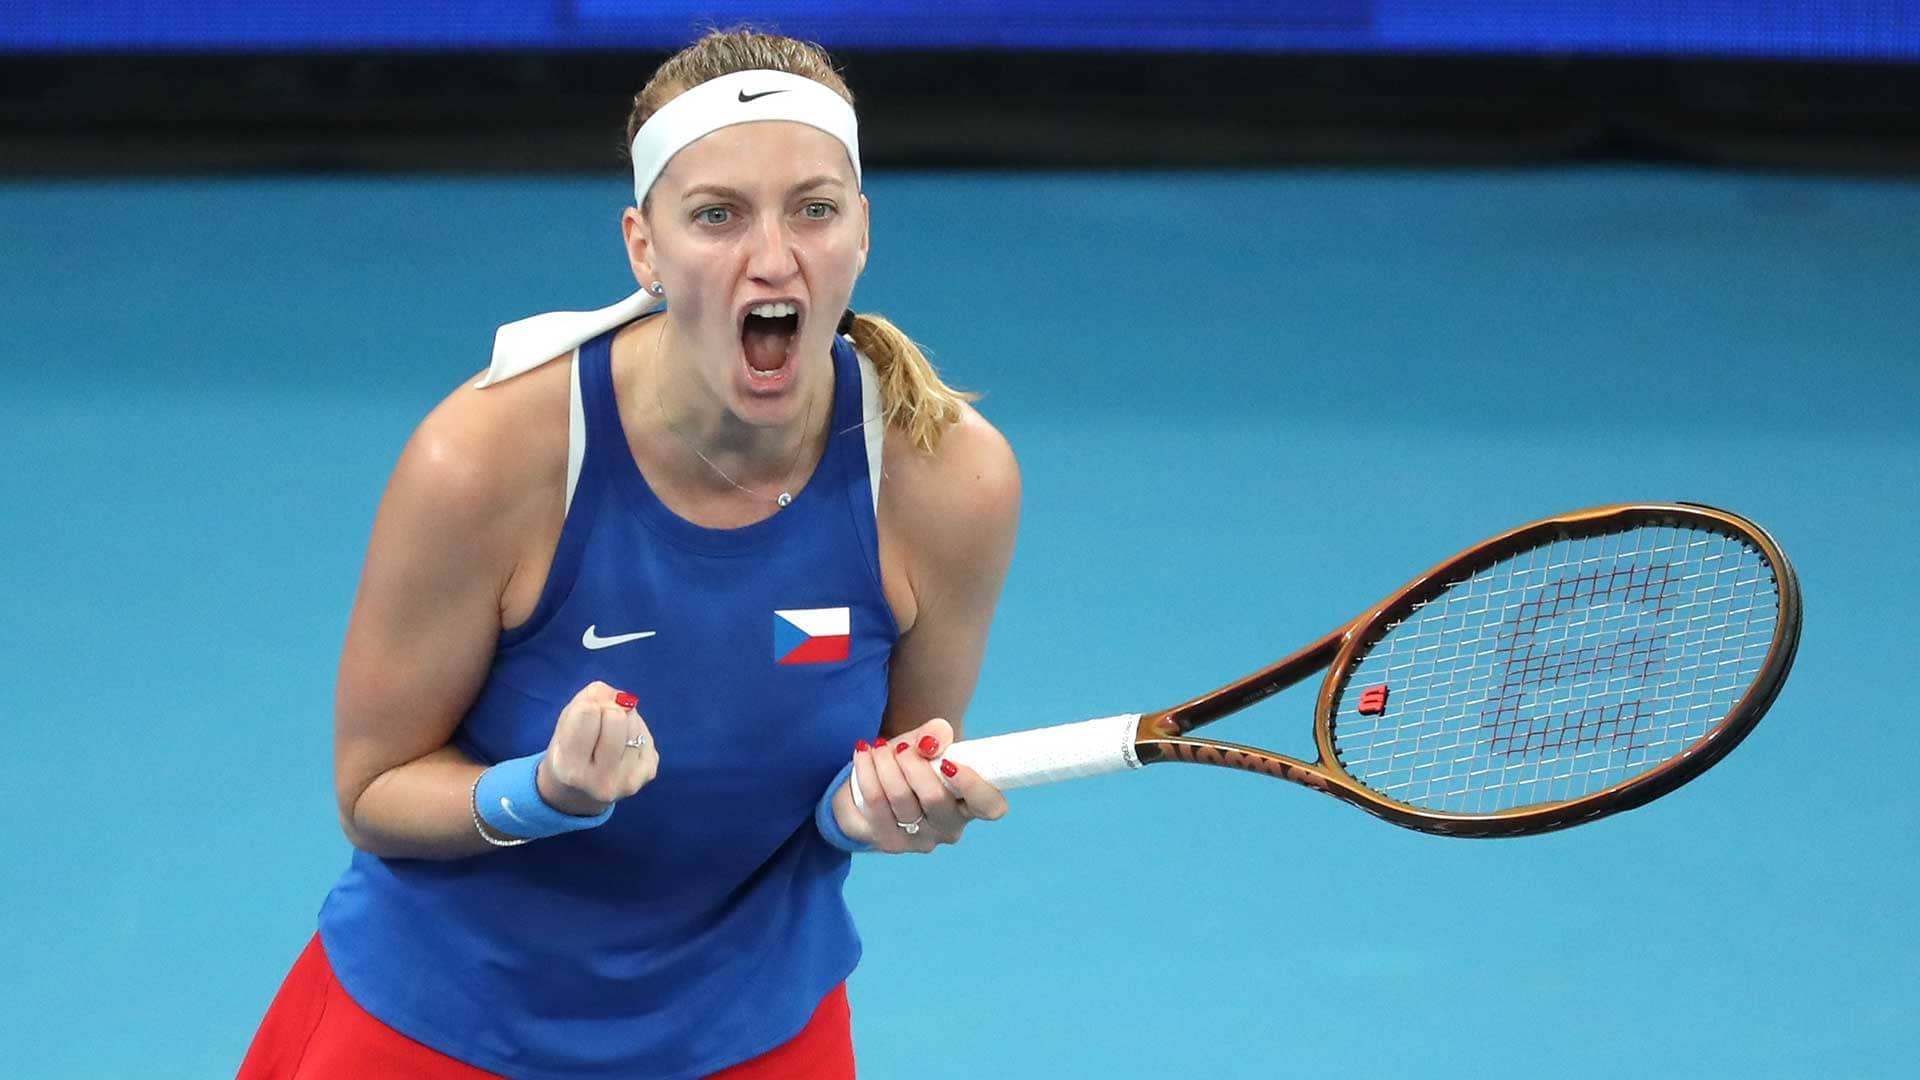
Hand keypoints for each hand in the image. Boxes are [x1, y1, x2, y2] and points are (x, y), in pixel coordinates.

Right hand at [536, 681, 658, 815]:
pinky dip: (634, 730)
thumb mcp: (563, 726)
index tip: (582, 718)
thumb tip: (622, 698)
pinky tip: (622, 746)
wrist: (579, 793)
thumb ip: (586, 701)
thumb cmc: (567, 752)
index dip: (587, 706)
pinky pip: (646, 732)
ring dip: (622, 718)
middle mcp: (601, 780)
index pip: (588, 712)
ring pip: (633, 720)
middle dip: (607, 710)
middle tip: (598, 725)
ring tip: (608, 737)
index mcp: (569, 768)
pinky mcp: (647, 773)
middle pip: (616, 715)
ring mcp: (628, 779)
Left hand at [836, 718, 1007, 852]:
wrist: (883, 780)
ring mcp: (915, 841)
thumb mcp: (929, 742)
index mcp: (970, 806)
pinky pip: (872, 805)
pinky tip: (863, 757)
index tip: (949, 762)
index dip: (973, 786)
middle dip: (912, 762)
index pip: (989, 807)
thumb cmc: (917, 763)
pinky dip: (864, 773)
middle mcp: (947, 829)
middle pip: (934, 798)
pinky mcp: (883, 841)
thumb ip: (936, 734)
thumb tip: (933, 739)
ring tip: (877, 747)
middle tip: (900, 747)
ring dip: (884, 764)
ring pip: (899, 799)